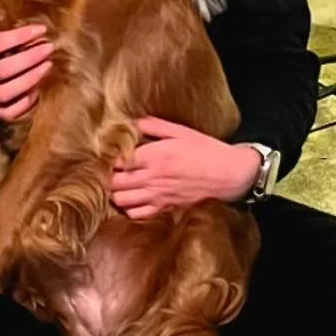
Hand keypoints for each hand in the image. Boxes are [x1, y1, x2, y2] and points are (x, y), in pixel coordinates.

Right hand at [0, 17, 52, 121]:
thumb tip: (8, 4)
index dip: (20, 36)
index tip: (41, 29)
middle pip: (4, 70)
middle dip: (30, 58)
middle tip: (49, 47)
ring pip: (8, 92)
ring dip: (31, 79)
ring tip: (48, 65)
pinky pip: (11, 112)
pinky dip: (27, 101)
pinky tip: (39, 88)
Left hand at [111, 117, 259, 219]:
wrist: (229, 175)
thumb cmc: (207, 150)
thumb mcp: (181, 131)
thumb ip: (153, 125)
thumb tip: (131, 122)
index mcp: (154, 155)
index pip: (116, 160)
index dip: (107, 157)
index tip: (107, 153)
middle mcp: (151, 178)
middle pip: (113, 182)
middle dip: (107, 176)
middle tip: (108, 170)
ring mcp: (157, 196)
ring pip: (120, 200)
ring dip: (114, 193)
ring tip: (117, 184)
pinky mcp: (164, 208)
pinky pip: (136, 214)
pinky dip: (128, 208)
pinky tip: (131, 199)